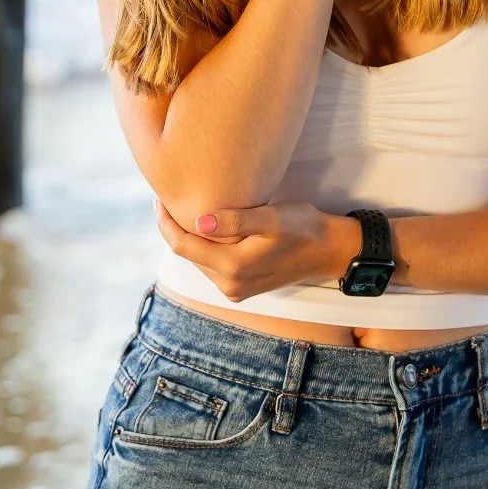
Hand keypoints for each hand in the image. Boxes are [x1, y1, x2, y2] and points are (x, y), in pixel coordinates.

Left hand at [155, 197, 358, 300]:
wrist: (329, 250)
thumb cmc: (303, 227)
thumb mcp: (271, 218)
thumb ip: (236, 220)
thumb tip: (198, 220)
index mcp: (233, 268)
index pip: (183, 246)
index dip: (166, 223)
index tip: (159, 199)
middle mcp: (229, 285)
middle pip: (188, 255)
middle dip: (174, 228)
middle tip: (167, 198)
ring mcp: (235, 290)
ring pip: (198, 260)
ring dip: (189, 238)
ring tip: (183, 209)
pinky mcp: (241, 288)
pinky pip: (212, 266)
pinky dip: (204, 247)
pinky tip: (205, 228)